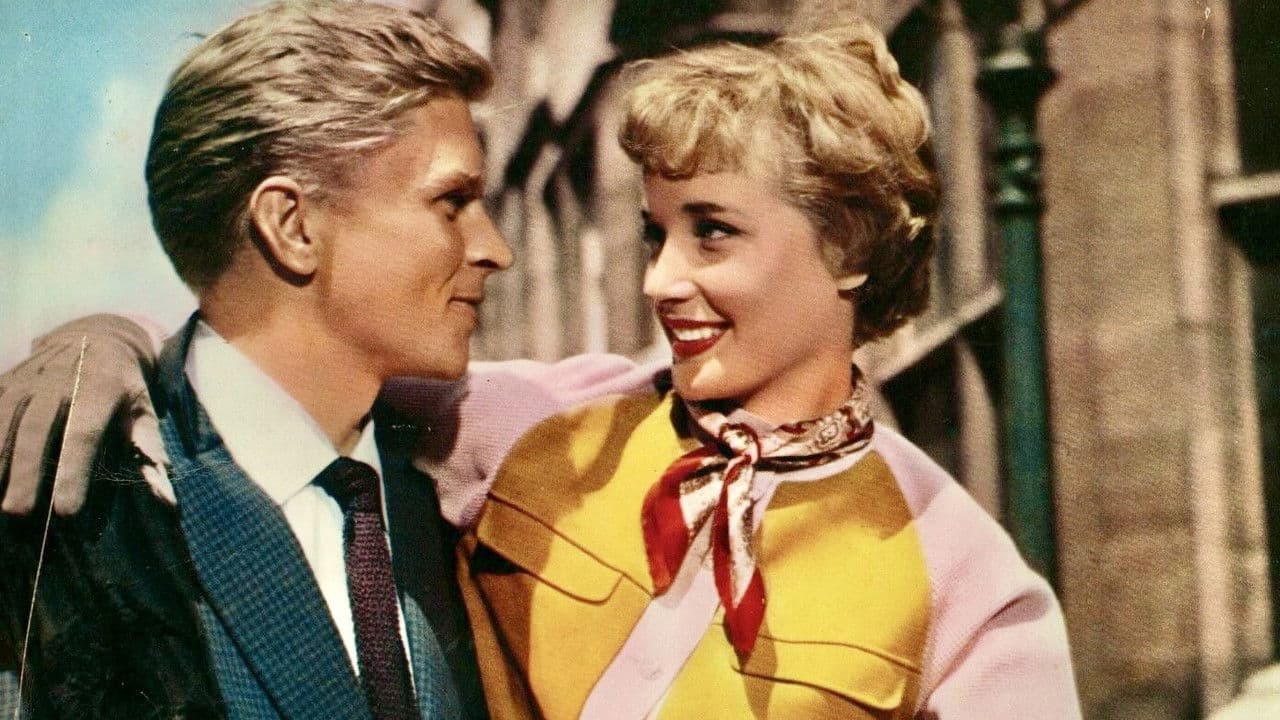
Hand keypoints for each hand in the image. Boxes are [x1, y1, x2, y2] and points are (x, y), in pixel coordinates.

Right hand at [0, 314, 171, 515]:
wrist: (97, 334)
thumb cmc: (124, 386)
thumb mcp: (144, 409)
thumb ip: (148, 449)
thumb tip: (165, 498)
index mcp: (100, 389)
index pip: (84, 434)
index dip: (74, 472)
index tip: (67, 511)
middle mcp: (59, 380)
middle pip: (37, 429)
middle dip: (26, 473)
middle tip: (18, 514)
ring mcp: (27, 379)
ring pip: (5, 419)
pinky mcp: (6, 381)